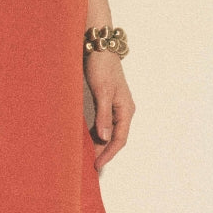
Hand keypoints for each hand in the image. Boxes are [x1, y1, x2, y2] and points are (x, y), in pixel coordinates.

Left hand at [85, 50, 134, 168]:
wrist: (99, 48)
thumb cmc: (102, 67)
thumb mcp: (101, 92)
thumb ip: (103, 116)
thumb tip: (104, 138)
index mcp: (126, 109)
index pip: (120, 139)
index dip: (109, 154)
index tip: (98, 165)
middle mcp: (123, 110)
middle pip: (115, 138)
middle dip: (104, 151)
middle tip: (90, 163)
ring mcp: (116, 107)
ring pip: (109, 131)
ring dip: (99, 143)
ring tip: (87, 154)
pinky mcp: (107, 102)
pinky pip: (104, 123)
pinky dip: (96, 132)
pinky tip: (87, 138)